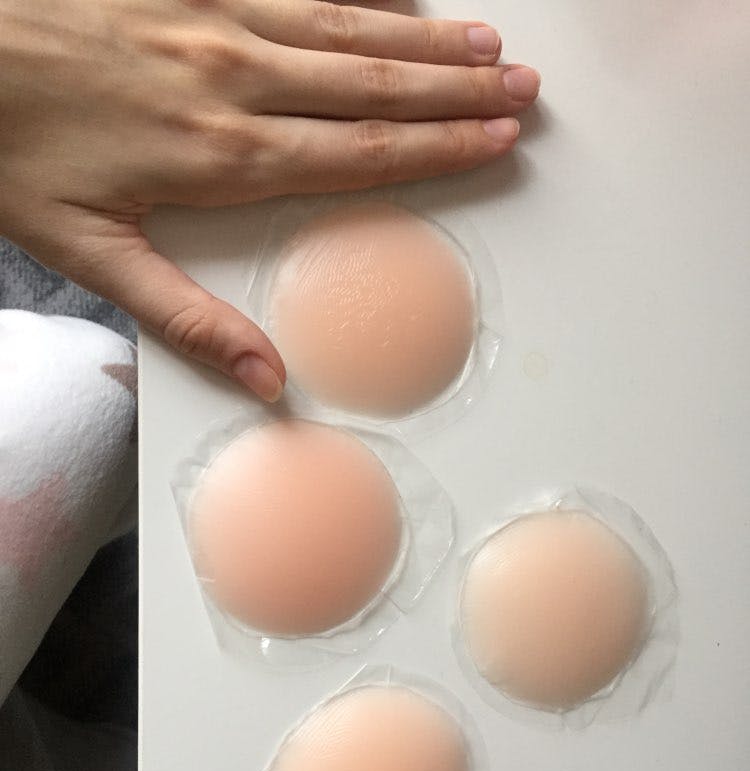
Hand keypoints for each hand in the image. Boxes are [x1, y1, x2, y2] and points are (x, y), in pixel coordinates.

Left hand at [0, 0, 538, 400]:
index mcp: (221, 157)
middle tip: (523, 90)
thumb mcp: (91, 257)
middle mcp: (234, 78)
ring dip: (425, 38)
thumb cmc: (14, 151)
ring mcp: (214, 15)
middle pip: (371, 86)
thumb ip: (188, 318)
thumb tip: (267, 379)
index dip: (436, 150)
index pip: (359, 153)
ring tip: (487, 45)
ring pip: (347, 25)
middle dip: (455, 93)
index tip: (495, 142)